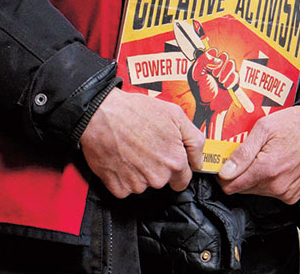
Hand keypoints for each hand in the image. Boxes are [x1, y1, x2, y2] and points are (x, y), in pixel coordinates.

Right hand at [79, 87, 206, 196]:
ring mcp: (137, 184)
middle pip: (163, 181)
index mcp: (175, 161)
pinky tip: (121, 158)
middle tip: (146, 146)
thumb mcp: (175, 115)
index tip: (168, 159)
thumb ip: (195, 140)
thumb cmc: (136, 111)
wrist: (100, 114)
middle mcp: (158, 177)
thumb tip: (199, 160)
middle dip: (157, 167)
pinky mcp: (118, 188)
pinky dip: (123, 176)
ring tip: (131, 149)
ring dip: (139, 172)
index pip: (183, 180)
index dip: (177, 168)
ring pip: (144, 184)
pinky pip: (126, 188)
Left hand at [190, 51, 238, 113]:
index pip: (213, 51)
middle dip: (219, 65)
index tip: (208, 67)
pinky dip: (230, 81)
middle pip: (224, 55)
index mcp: (207, 62)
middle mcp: (218, 66)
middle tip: (214, 75)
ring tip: (220, 82)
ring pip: (232, 63)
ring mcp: (226, 72)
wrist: (208, 106)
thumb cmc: (200, 91)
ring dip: (225, 73)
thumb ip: (202, 61)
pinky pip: (236, 75)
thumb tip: (215, 56)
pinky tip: (225, 87)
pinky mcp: (234, 80)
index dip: (212, 57)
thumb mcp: (196, 75)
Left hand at [216, 104, 299, 204]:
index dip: (224, 174)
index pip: (230, 186)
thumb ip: (242, 153)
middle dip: (241, 173)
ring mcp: (287, 193)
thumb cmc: (299, 123)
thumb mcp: (264, 128)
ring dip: (255, 176)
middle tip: (251, 152)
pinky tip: (278, 164)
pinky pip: (271, 192)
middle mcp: (277, 186)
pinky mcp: (294, 195)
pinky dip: (270, 180)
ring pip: (256, 191)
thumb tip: (224, 172)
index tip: (227, 162)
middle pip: (242, 189)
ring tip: (267, 155)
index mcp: (267, 169)